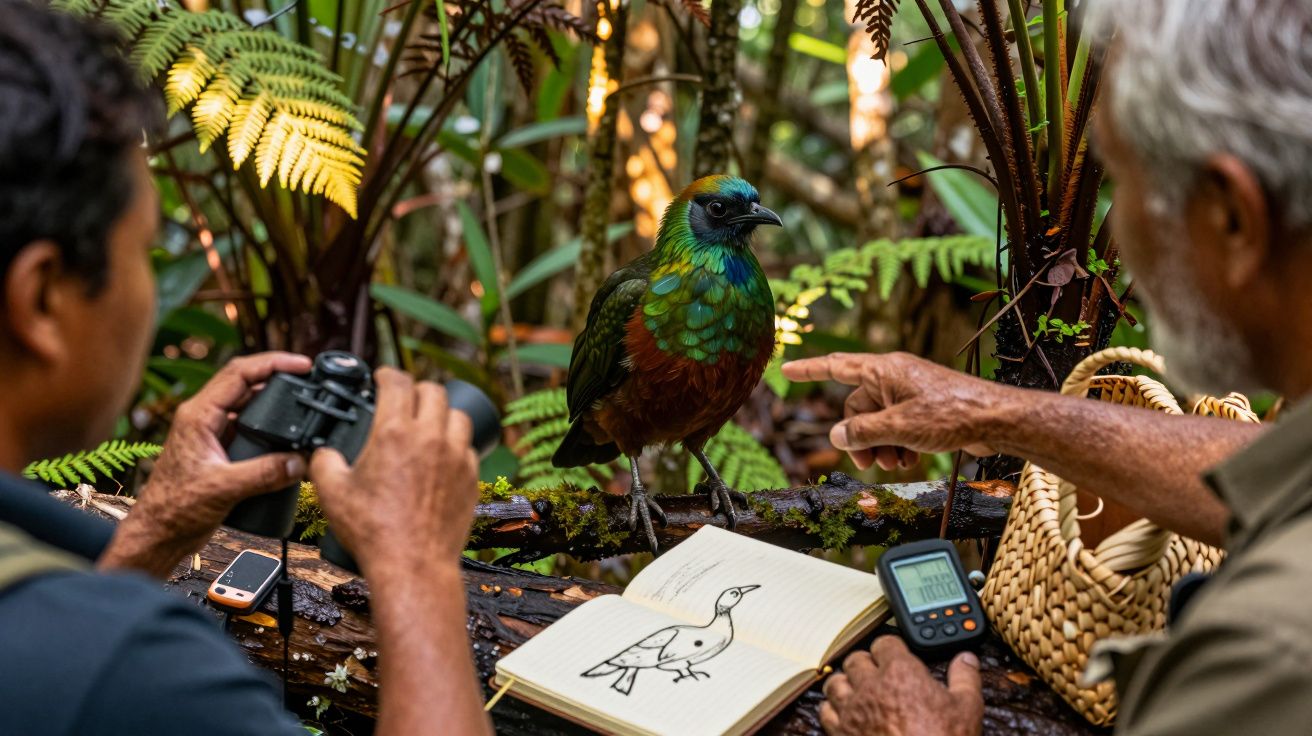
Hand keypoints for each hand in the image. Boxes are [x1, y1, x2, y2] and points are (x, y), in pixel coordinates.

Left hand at [101, 352, 312, 575]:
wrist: (158, 534)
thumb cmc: (174, 510)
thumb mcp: (222, 489)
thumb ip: (264, 474)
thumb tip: (300, 461)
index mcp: (198, 415)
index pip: (239, 373)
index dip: (273, 362)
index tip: (302, 365)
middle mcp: (203, 417)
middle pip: (246, 382)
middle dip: (279, 376)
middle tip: (310, 380)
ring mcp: (210, 432)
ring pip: (248, 403)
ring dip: (275, 401)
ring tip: (304, 404)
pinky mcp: (218, 448)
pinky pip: (248, 426)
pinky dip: (269, 425)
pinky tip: (287, 435)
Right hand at [309, 368, 478, 573]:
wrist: (413, 564)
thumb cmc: (373, 531)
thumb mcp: (332, 493)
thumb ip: (323, 462)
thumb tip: (323, 452)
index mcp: (394, 433)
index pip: (397, 382)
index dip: (388, 373)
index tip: (382, 377)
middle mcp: (430, 437)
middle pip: (433, 391)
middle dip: (417, 390)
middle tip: (405, 400)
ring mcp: (456, 456)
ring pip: (457, 415)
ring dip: (441, 414)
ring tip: (428, 424)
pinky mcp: (471, 477)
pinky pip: (468, 447)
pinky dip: (455, 444)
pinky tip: (443, 455)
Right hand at [781, 352, 1008, 470]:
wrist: (995, 420)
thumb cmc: (951, 414)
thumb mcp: (898, 427)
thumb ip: (862, 431)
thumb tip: (838, 435)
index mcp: (884, 370)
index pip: (836, 367)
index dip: (809, 369)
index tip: (786, 368)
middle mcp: (894, 377)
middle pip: (857, 406)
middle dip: (859, 437)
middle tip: (868, 464)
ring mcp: (909, 392)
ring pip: (878, 420)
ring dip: (879, 445)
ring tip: (893, 465)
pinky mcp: (924, 408)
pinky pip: (896, 425)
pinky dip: (896, 444)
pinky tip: (908, 461)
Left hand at [820, 636, 983, 735]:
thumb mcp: (967, 709)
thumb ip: (965, 678)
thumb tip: (966, 660)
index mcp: (900, 673)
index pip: (885, 643)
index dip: (891, 647)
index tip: (896, 653)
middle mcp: (871, 687)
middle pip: (856, 660)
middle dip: (866, 663)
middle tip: (876, 671)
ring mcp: (853, 710)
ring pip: (835, 682)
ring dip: (845, 682)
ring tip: (856, 688)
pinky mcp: (842, 733)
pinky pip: (826, 711)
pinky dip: (832, 708)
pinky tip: (843, 712)